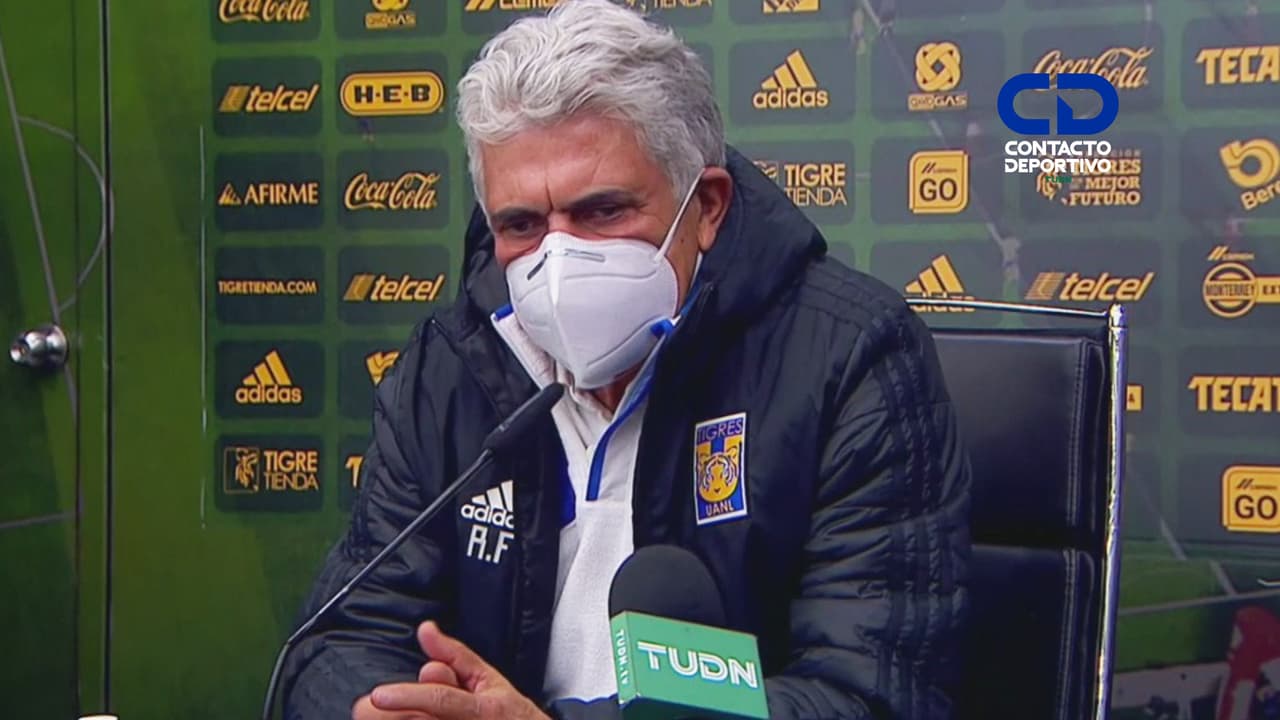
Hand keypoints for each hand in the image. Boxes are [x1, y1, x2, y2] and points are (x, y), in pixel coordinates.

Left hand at [364, 621, 550, 719]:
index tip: (378, 696)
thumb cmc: (508, 715)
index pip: (440, 699)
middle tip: (384, 706)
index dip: (408, 696)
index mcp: (481, 708)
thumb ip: (453, 654)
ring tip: (412, 711)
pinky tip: (418, 716)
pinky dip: (413, 718)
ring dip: (406, 716)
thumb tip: (425, 629)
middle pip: (420, 718)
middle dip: (398, 711)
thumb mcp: (487, 678)